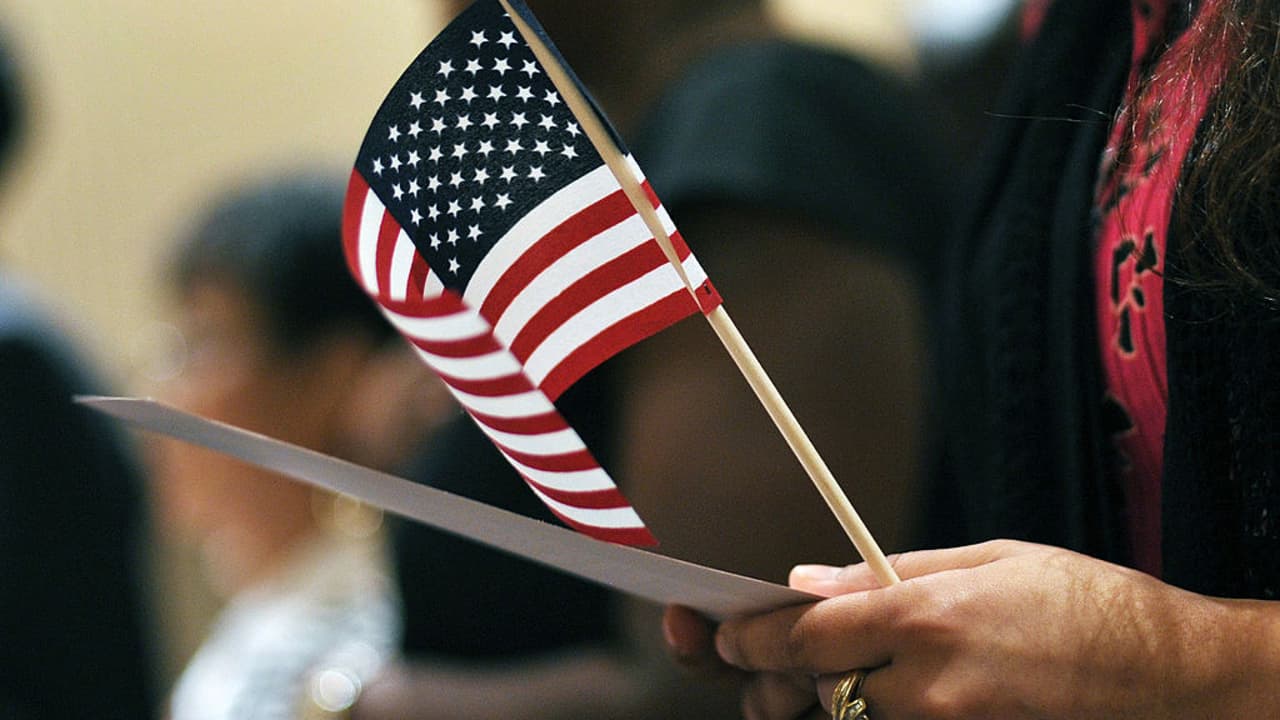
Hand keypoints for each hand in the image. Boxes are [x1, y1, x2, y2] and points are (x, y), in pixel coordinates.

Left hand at [711, 540, 1276, 718]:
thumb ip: (883, 577)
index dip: (748, 638)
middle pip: (811, 688)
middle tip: (758, 664)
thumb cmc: (1082, 601)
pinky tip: (873, 694)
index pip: (801, 635)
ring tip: (817, 677)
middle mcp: (926, 687)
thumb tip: (807, 583)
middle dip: (776, 675)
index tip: (722, 635)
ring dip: (822, 700)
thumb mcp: (985, 559)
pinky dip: (870, 717)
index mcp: (924, 617)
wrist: (1169, 676)